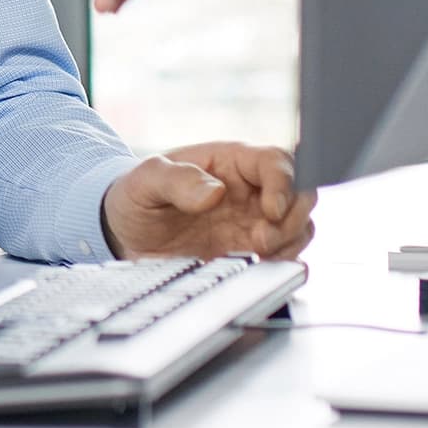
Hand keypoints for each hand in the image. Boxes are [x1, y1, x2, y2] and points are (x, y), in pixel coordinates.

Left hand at [105, 142, 316, 260]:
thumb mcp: (144, 181)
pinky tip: (255, 266)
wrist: (126, 235)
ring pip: (300, 226)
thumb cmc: (137, 197)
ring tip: (256, 254)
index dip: (283, 184)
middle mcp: (250, 190)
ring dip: (290, 243)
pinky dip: (282, 263)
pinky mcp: (251, 253)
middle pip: (301, 194)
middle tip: (261, 240)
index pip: (276, 162)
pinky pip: (285, 256)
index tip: (270, 210)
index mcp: (230, 162)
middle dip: (292, 218)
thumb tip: (214, 193)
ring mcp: (254, 222)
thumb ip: (175, 179)